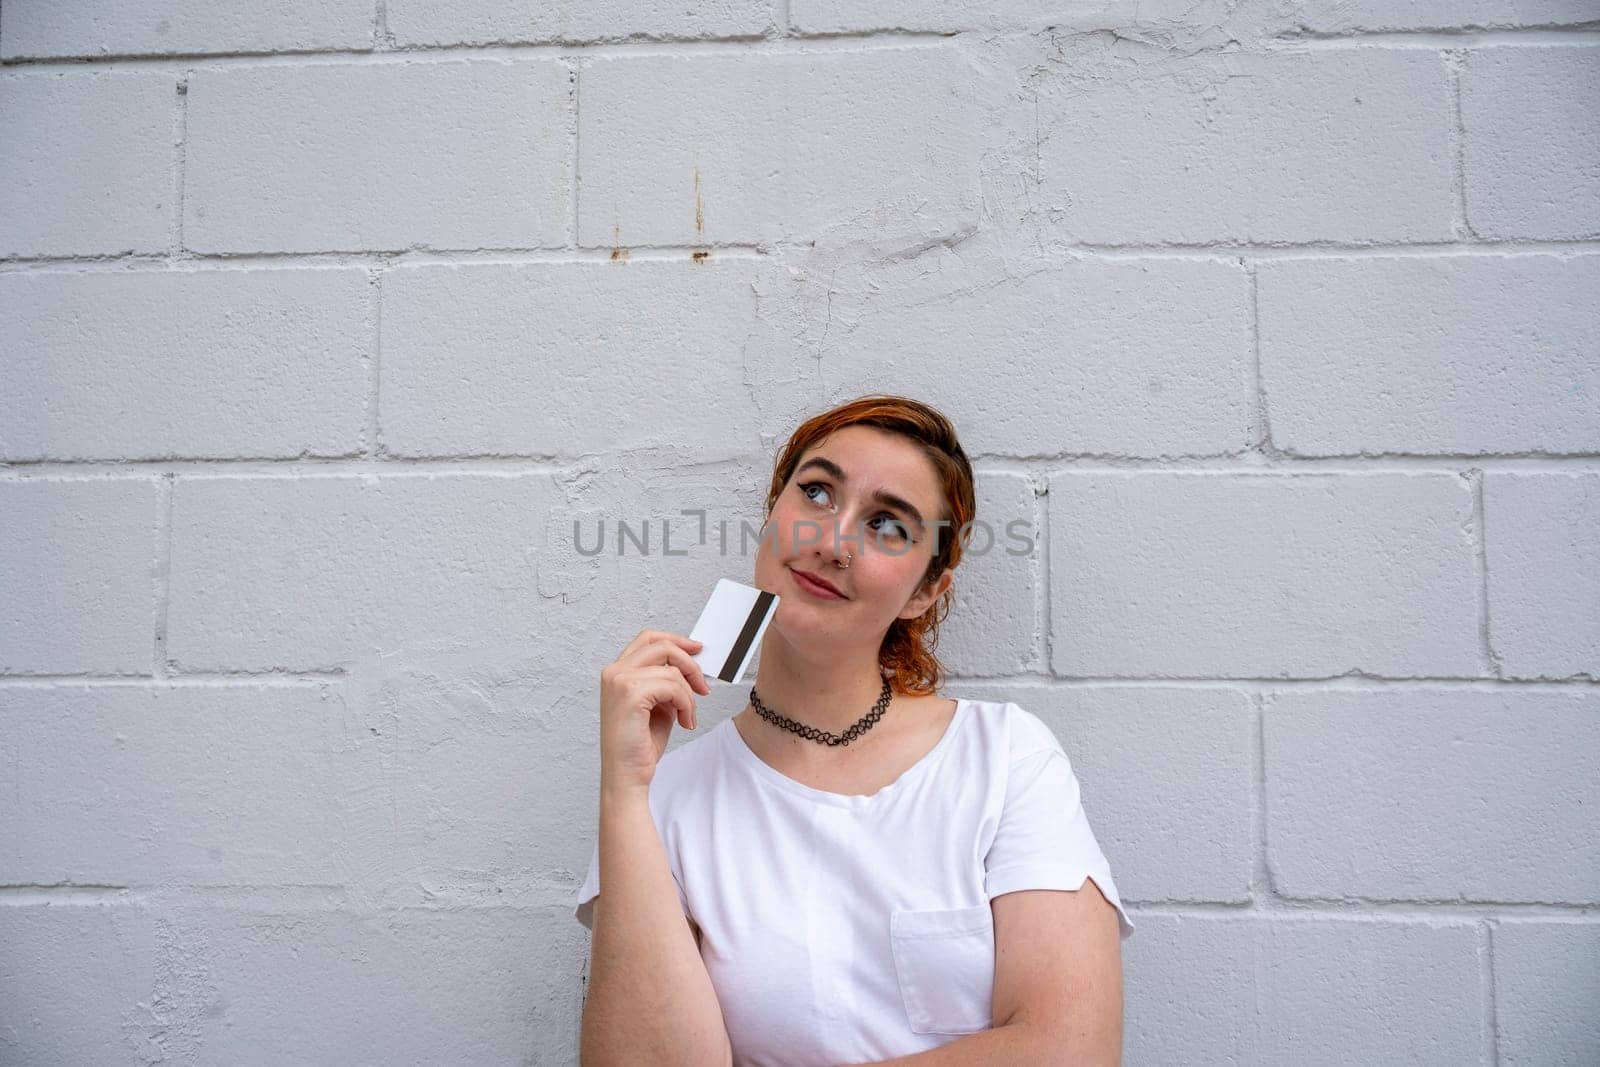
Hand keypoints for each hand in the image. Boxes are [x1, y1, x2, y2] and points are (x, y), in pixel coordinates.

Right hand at [598, 629, 712, 794]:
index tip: (697, 649)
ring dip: (688, 694)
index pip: (648, 639)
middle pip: (661, 645)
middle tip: (703, 687)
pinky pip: (672, 686)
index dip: (676, 640)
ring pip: (671, 669)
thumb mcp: (658, 705)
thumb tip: (691, 667)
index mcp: (617, 673)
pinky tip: (684, 722)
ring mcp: (619, 681)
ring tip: (688, 716)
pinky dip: (685, 704)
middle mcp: (614, 672)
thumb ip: (667, 682)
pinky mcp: (630, 694)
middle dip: (689, 664)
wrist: (626, 775)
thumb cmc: (639, 745)